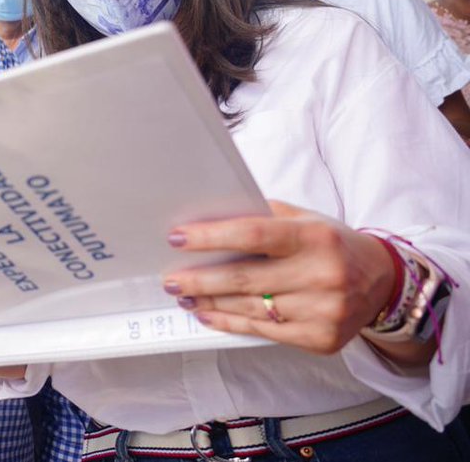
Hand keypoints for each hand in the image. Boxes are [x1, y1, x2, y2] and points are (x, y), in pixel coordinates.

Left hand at [164, 200, 400, 355]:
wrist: (383, 283)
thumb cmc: (332, 245)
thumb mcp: (305, 219)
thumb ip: (263, 216)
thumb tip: (209, 217)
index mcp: (315, 238)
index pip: (253, 234)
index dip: (211, 237)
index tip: (178, 238)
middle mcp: (322, 275)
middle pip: (244, 279)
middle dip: (199, 279)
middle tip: (170, 279)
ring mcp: (323, 311)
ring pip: (249, 309)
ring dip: (208, 302)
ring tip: (184, 294)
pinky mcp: (321, 338)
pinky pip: (262, 332)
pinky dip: (229, 322)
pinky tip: (208, 313)